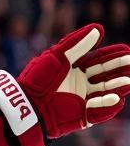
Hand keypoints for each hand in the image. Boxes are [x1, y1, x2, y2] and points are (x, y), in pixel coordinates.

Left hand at [0, 25, 129, 145]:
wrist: (25, 104)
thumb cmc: (37, 79)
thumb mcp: (57, 57)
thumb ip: (77, 44)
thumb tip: (98, 28)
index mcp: (74, 69)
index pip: (99, 61)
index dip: (113, 56)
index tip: (127, 50)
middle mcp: (80, 85)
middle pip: (106, 76)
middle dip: (120, 70)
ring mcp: (81, 101)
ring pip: (105, 93)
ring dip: (117, 87)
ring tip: (128, 82)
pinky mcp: (79, 117)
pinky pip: (97, 113)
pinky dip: (106, 107)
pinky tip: (114, 99)